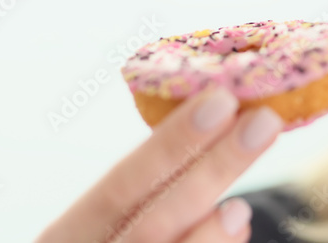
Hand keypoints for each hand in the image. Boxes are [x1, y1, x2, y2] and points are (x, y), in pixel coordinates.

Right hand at [36, 87, 282, 242]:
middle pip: (151, 226)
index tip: (222, 100)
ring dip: (207, 240)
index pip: (119, 187)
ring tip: (240, 206)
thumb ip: (149, 203)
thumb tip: (220, 158)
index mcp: (64, 240)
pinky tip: (235, 233)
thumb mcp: (110, 227)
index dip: (170, 146)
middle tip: (263, 122)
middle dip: (210, 172)